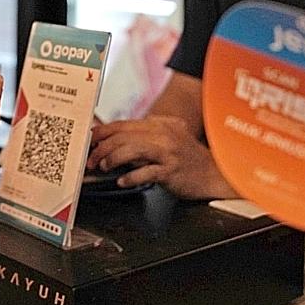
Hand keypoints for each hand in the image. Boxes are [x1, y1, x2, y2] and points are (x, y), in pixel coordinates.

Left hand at [86, 116, 236, 200]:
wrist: (214, 173)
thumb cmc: (186, 159)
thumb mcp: (165, 140)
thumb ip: (142, 139)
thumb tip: (110, 142)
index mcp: (160, 124)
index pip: (124, 124)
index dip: (103, 131)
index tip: (90, 139)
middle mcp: (164, 134)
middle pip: (124, 135)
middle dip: (102, 148)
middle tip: (91, 159)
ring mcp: (169, 151)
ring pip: (132, 149)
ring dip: (112, 158)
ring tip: (104, 167)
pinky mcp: (172, 170)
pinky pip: (146, 171)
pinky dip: (130, 177)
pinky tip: (122, 181)